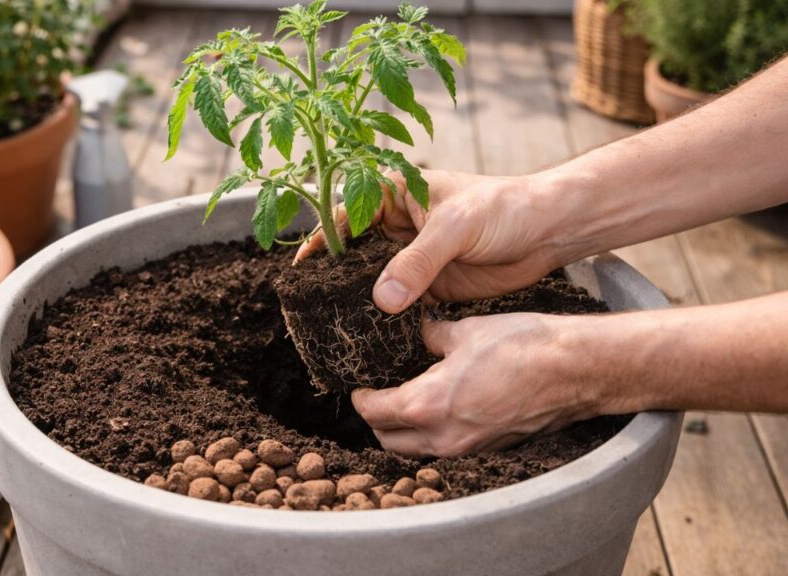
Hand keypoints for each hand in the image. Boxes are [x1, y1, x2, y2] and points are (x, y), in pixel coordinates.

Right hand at [297, 171, 563, 311]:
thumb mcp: (455, 228)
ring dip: (355, 300)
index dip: (320, 240)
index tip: (299, 269)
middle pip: (351, 252)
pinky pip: (395, 303)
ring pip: (370, 280)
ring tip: (330, 325)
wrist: (549, 231)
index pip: (345, 214)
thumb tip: (382, 300)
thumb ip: (418, 262)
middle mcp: (394, 225)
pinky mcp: (427, 285)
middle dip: (332, 276)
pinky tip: (367, 333)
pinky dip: (382, 317)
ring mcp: (410, 257)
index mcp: (393, 192)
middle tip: (308, 305)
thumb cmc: (503, 209)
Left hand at [351, 313, 600, 456]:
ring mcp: (469, 448)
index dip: (361, 399)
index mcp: (427, 404)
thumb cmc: (523, 346)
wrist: (577, 369)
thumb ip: (433, 337)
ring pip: (418, 450)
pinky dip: (436, 435)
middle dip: (378, 422)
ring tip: (409, 403)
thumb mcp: (466, 331)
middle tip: (379, 397)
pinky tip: (445, 409)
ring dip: (406, 433)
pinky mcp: (491, 449)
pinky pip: (448, 449)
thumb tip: (421, 333)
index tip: (360, 388)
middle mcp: (443, 436)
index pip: (374, 413)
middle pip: (389, 441)